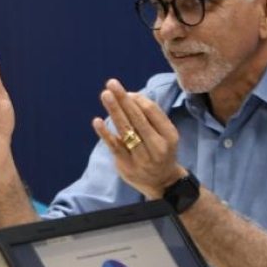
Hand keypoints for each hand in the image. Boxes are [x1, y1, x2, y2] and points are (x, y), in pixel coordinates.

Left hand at [92, 79, 182, 198]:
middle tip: (112, 83)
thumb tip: (128, 96)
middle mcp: (157, 147)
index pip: (151, 112)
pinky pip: (115, 147)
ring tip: (105, 94)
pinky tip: (97, 121)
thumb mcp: (164, 134)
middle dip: (124, 99)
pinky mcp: (126, 166)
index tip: (126, 91)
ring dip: (114, 111)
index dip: (137, 99)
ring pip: (126, 131)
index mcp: (169, 135)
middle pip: (138, 119)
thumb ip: (150, 117)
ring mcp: (141, 158)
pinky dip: (105, 133)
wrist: (162, 183)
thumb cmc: (160, 151)